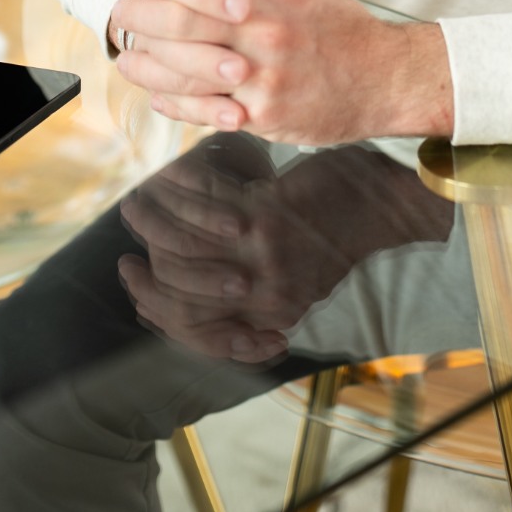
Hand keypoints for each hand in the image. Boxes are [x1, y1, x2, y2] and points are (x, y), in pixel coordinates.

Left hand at [113, 0, 453, 144]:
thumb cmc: (338, 26)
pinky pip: (203, 106)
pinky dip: (171, 101)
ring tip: (125, 55)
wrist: (383, 78)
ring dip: (146, 56)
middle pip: (184, 0)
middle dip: (142, 3)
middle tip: (122, 7)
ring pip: (184, 56)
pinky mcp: (263, 109)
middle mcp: (266, 19)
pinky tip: (155, 95)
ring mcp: (263, 66)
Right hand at [117, 138, 450, 362]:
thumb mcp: (298, 281)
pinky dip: (178, 192)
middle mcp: (265, 296)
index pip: (198, 333)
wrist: (383, 204)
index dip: (158, 314)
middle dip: (147, 279)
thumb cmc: (337, 234)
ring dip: (151, 228)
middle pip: (181, 297)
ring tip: (135, 211)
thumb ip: (254, 297)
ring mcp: (263, 258)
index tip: (138, 289)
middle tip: (128, 258)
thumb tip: (199, 301)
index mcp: (271, 315)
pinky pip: (202, 209)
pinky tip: (165, 178)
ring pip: (183, 251)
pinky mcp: (266, 218)